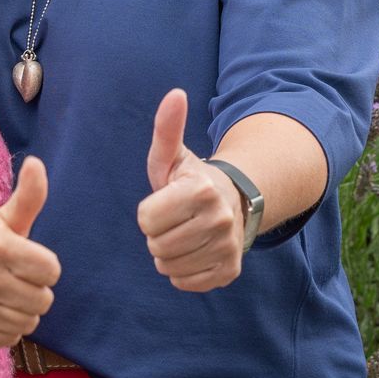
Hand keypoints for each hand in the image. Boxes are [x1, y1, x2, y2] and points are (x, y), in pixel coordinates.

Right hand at [0, 158, 61, 347]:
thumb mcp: (2, 219)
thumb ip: (28, 196)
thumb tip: (36, 162)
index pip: (51, 270)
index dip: (43, 267)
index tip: (25, 262)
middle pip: (43, 299)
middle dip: (34, 290)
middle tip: (13, 280)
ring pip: (28, 321)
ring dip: (21, 310)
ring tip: (1, 296)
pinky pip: (10, 337)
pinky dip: (5, 327)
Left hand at [136, 89, 245, 292]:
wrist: (232, 203)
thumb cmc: (189, 179)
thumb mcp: (173, 155)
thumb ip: (167, 128)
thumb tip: (175, 94)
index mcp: (202, 189)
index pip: (146, 219)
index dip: (149, 211)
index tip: (165, 201)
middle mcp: (220, 220)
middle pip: (156, 245)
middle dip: (157, 233)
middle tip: (174, 220)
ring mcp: (227, 247)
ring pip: (169, 266)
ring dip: (168, 253)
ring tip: (182, 234)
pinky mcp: (229, 271)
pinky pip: (185, 283)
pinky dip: (182, 271)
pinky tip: (192, 251)